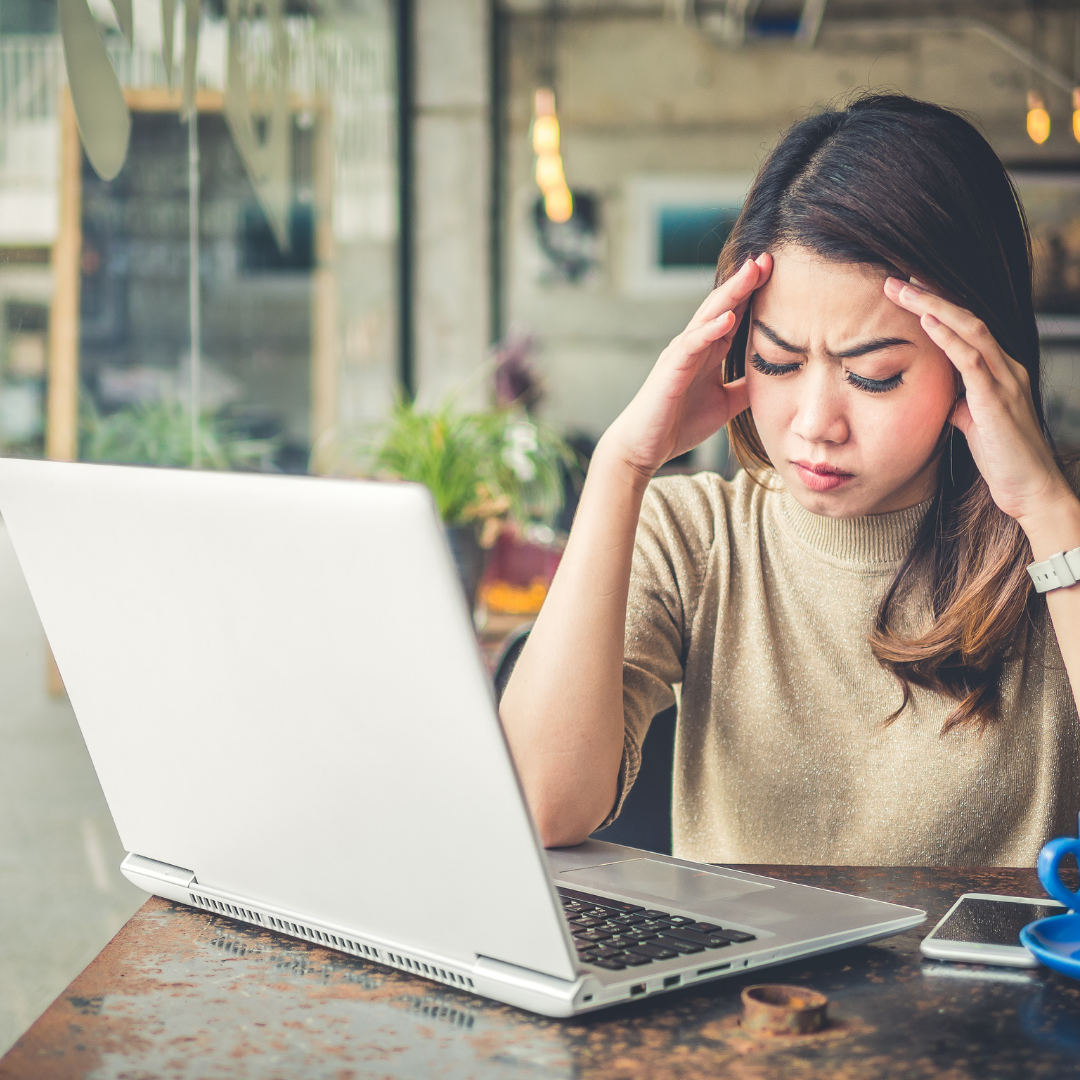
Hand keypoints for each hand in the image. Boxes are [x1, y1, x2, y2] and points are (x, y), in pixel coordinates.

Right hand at [599, 254, 772, 482]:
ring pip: (708, 316)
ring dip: (730, 293)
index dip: (755, 293)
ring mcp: (680, 354)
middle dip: (745, 281)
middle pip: (723, 305)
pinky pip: (692, 344)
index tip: (778, 272)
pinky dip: (709, 329)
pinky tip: (728, 317)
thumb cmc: (678, 424)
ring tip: (752, 272)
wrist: (644, 447)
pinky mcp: (670, 369)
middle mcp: (694, 346)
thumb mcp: (725, 403)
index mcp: (708, 352)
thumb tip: (777, 378)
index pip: (735, 314)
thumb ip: (746, 387)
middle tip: (768, 257)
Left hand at [884, 277, 1076, 539]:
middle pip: (966, 317)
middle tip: (895, 279)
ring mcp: (1005, 381)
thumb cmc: (1003, 458)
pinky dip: (947, 338)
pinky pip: (972, 360)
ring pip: (970, 329)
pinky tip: (926, 322)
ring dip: (933, 307)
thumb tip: (945, 398)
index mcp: (1000, 371)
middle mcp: (1007, 367)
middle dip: (930, 295)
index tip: (906, 289)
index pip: (966, 326)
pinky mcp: (998, 401)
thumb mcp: (973, 424)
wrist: (1030, 490)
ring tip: (903, 290)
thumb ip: (961, 404)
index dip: (937, 305)